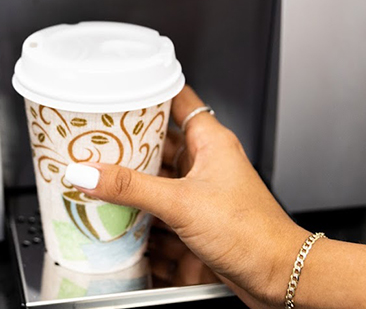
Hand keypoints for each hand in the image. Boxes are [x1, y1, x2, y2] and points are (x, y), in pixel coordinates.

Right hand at [66, 85, 308, 307]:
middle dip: (128, 141)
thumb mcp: (182, 203)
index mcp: (211, 142)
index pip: (177, 100)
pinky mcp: (196, 221)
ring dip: (131, 180)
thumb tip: (87, 172)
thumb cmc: (253, 232)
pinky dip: (139, 213)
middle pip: (160, 142)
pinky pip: (160, 210)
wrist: (279, 277)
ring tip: (96, 174)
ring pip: (158, 178)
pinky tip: (116, 217)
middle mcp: (206, 163)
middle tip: (93, 136)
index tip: (116, 89)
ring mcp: (201, 193)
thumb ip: (131, 188)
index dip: (148, 91)